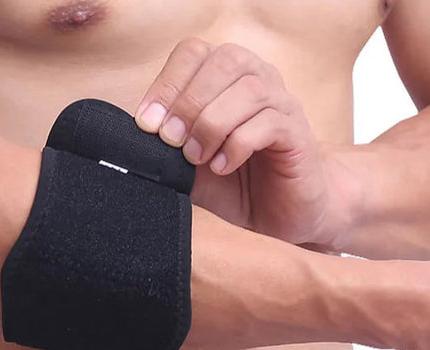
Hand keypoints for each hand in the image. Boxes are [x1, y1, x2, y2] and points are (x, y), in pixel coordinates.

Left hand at [135, 39, 348, 247]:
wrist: (279, 216)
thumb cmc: (233, 184)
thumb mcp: (188, 168)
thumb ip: (165, 152)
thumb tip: (130, 144)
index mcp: (226, 79)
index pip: (194, 52)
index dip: (167, 84)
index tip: (146, 124)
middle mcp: (258, 80)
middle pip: (224, 60)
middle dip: (188, 102)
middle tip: (172, 141)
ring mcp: (283, 104)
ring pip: (249, 90)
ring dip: (212, 124)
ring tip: (197, 158)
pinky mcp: (299, 135)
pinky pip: (269, 123)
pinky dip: (237, 145)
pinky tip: (223, 166)